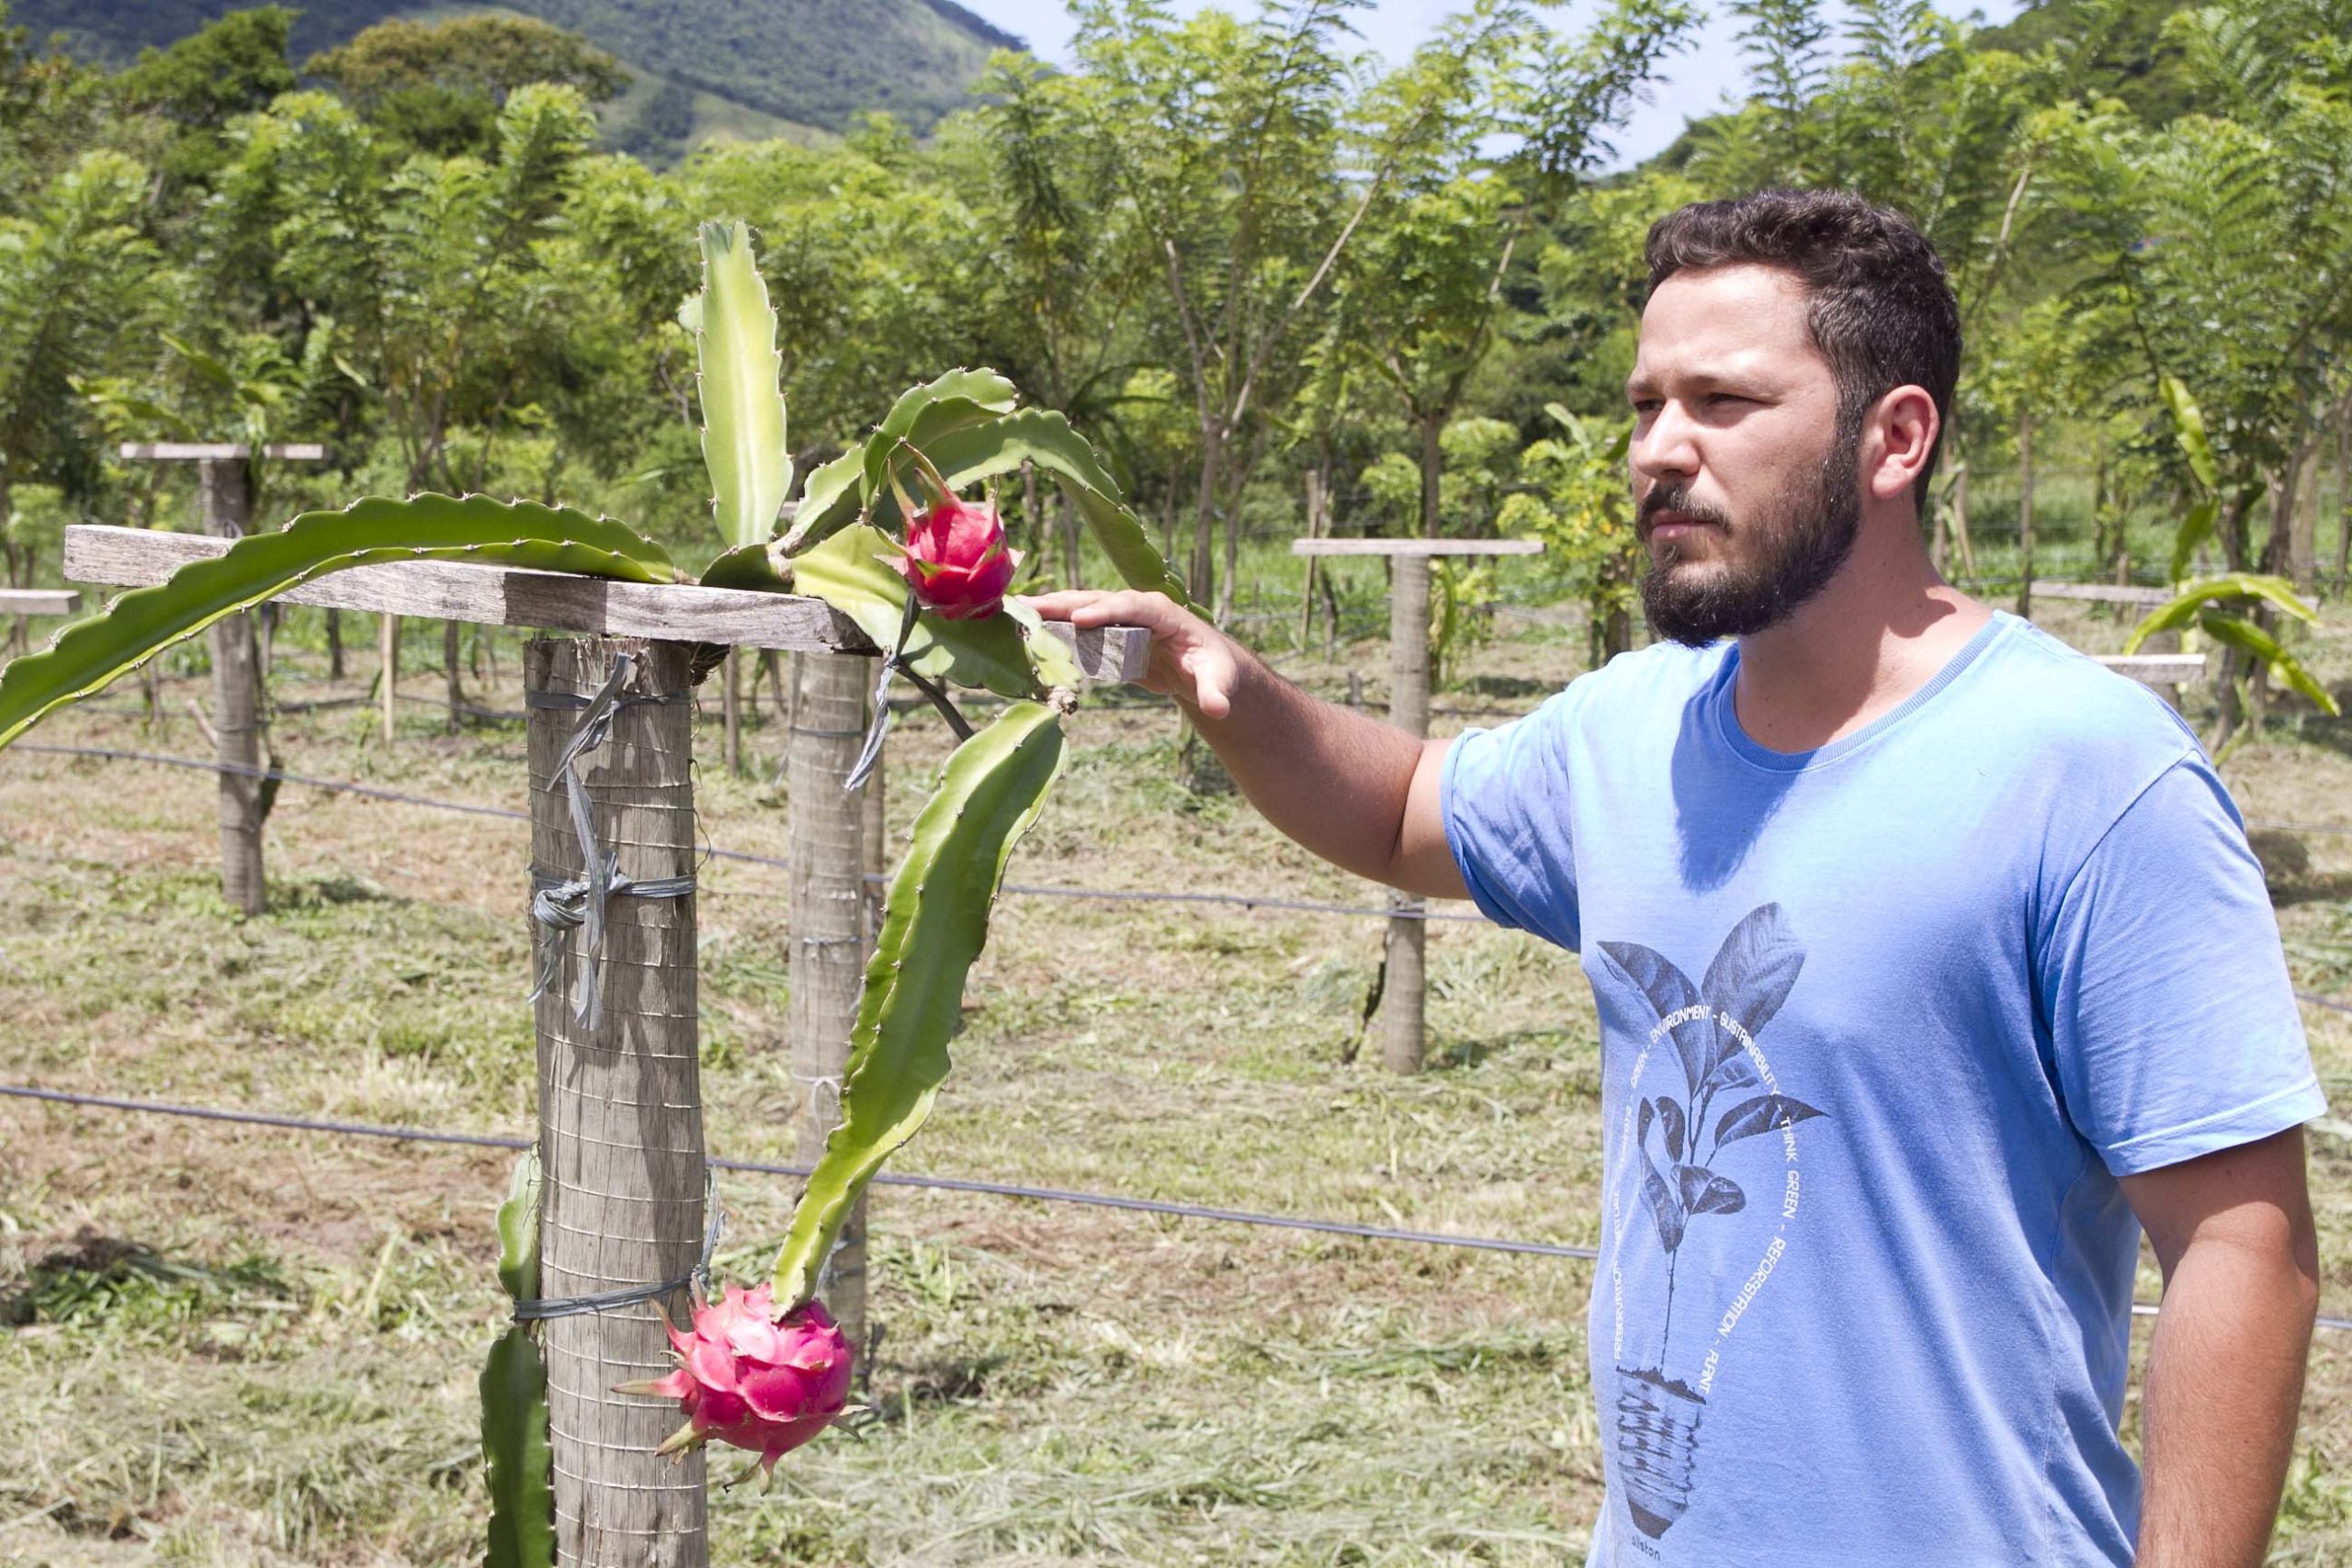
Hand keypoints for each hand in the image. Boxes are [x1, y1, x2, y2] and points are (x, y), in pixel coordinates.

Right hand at [1021, 590, 1244, 718]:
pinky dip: (1050, 623)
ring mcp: (1119, 616)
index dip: (1107, 611)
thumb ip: (1215, 692)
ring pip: (1080, 607)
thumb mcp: (1217, 680)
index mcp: (1163, 613)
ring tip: (1013, 611)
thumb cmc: (1212, 667)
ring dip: (1048, 609)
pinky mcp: (1107, 631)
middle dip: (1065, 603)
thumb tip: (1217, 708)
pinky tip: (1022, 627)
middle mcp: (1137, 607)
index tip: (1081, 619)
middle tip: (1030, 607)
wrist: (1201, 666)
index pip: (1133, 607)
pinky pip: (1075, 624)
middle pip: (1098, 600)